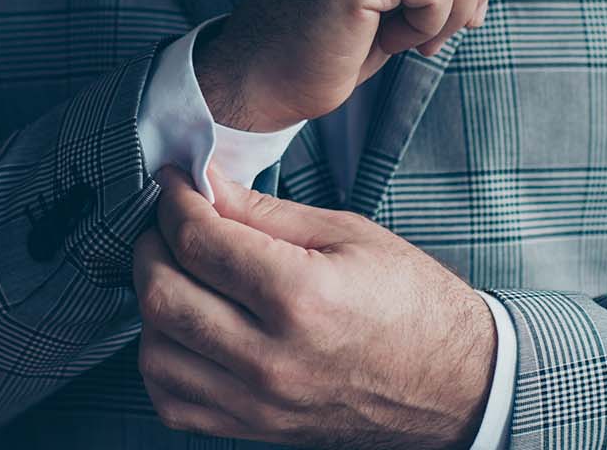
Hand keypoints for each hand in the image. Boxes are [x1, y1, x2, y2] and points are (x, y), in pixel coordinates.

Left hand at [133, 167, 496, 449]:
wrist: (455, 384)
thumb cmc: (410, 302)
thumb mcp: (346, 234)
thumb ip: (263, 211)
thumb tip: (202, 183)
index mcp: (302, 298)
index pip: (198, 242)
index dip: (173, 200)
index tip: (176, 181)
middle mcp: (273, 358)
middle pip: (162, 297)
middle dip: (151, 245)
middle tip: (170, 222)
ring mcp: (260, 403)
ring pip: (156, 353)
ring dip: (153, 303)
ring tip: (181, 274)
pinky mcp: (254, 429)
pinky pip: (172, 401)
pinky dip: (163, 360)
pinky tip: (188, 327)